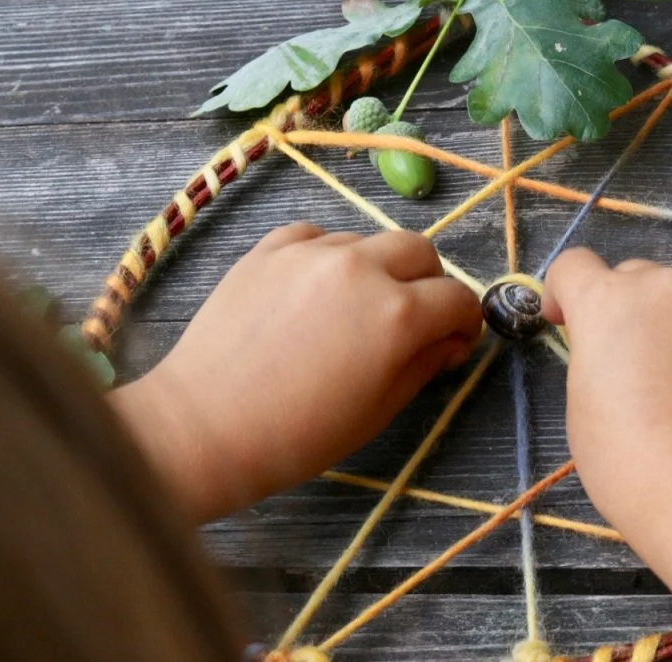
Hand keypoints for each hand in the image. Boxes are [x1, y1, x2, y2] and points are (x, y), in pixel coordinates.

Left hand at [111, 225, 481, 521]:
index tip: (453, 342)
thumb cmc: (300, 435)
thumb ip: (424, 365)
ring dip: (377, 269)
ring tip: (353, 308)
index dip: (465, 322)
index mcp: (397, 313)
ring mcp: (311, 252)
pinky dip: (329, 257)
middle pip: (421, 250)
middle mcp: (361, 268)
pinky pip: (317, 236)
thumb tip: (448, 341)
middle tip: (412, 319)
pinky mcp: (269, 249)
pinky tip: (314, 290)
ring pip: (368, 241)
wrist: (206, 426)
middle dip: (428, 283)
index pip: (458, 298)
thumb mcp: (379, 410)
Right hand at [542, 247, 671, 526]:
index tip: (567, 323)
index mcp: (608, 301)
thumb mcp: (582, 400)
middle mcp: (665, 286)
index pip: (573, 265)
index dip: (565, 293)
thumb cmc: (626, 459)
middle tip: (634, 363)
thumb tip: (620, 348)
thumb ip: (596, 352)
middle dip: (627, 308)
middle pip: (635, 277)